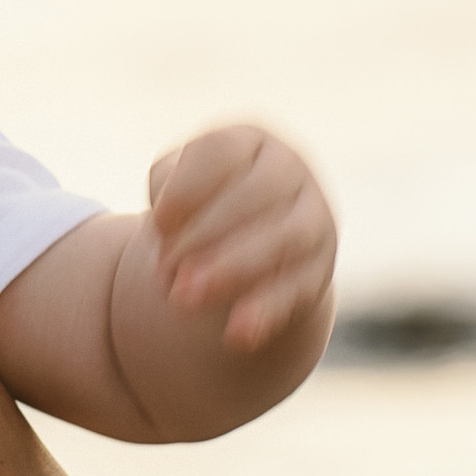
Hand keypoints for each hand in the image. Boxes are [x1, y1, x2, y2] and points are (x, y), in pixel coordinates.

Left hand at [145, 122, 334, 352]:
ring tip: (183, 297)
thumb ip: (169, 191)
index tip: (157, 223)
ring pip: (286, 240)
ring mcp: (314, 221)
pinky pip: (298, 290)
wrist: (250, 234)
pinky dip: (266, 312)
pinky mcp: (318, 271)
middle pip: (259, 194)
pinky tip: (236, 335)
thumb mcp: (176, 182)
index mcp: (249, 141)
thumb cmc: (201, 197)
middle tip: (162, 269)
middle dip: (206, 233)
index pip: (223, 152)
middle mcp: (291, 173)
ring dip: (234, 268)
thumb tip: (167, 230)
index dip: (188, 188)